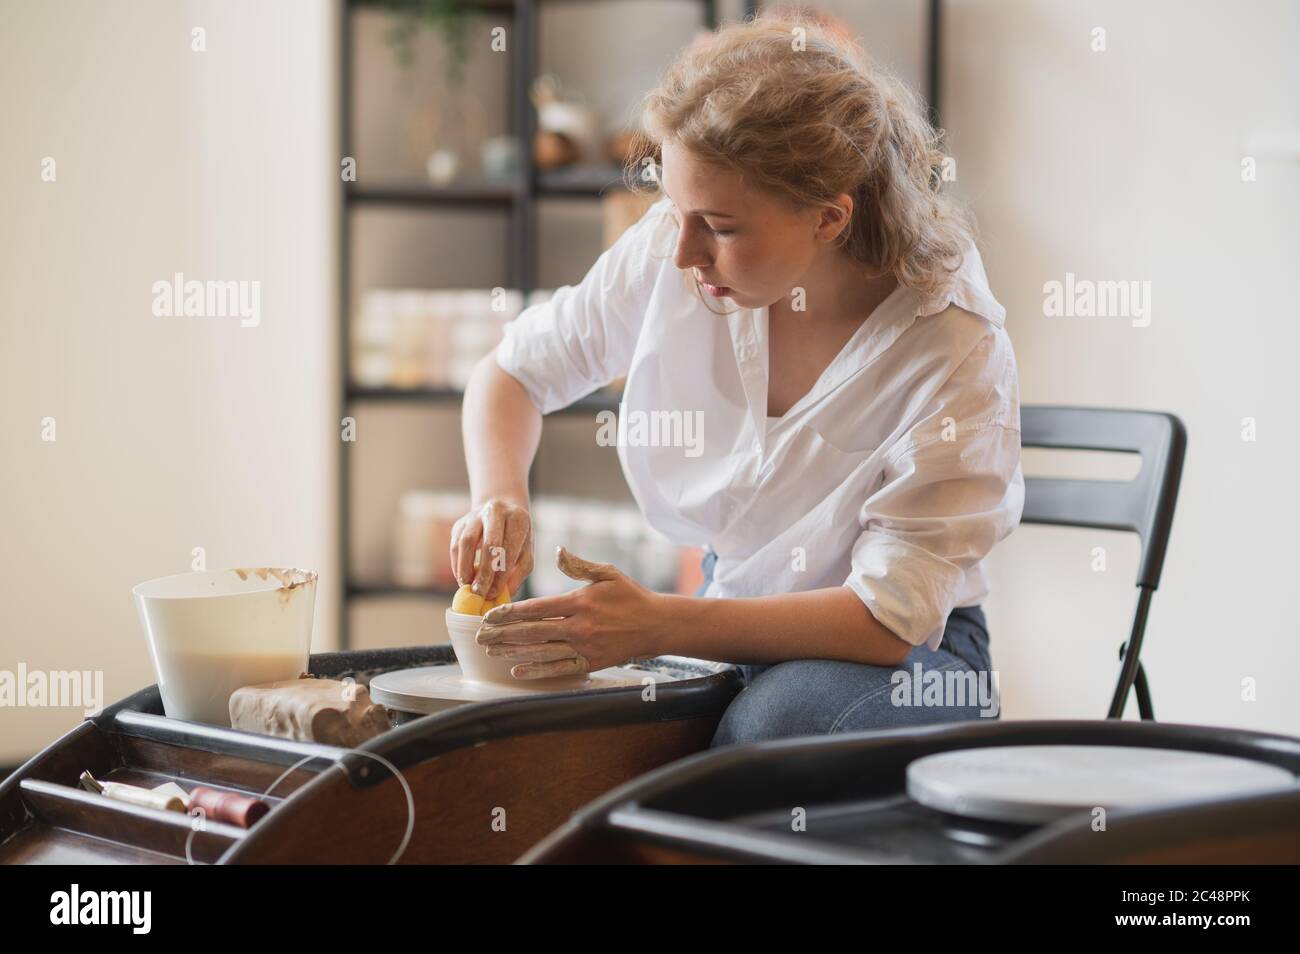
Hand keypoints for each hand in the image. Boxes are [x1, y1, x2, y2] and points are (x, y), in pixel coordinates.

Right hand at [449, 498, 533, 600]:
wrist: (501, 510)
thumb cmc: (515, 537)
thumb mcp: (525, 552)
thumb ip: (518, 573)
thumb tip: (503, 594)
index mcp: (518, 519)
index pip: (509, 549)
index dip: (501, 574)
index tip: (494, 593)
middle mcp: (497, 511)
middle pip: (489, 544)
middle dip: (484, 573)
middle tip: (480, 593)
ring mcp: (476, 515)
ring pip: (466, 542)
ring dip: (465, 568)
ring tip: (468, 586)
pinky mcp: (460, 523)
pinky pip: (455, 544)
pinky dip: (457, 564)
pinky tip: (461, 577)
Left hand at [474, 546, 665, 678]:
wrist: (656, 624)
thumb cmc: (630, 596)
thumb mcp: (607, 573)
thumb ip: (579, 565)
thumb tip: (557, 552)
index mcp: (580, 602)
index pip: (537, 609)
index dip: (510, 613)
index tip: (490, 616)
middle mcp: (579, 627)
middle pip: (533, 632)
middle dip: (503, 634)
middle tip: (480, 636)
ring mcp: (585, 647)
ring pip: (542, 651)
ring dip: (514, 652)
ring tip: (492, 651)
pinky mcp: (591, 663)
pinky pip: (560, 668)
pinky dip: (538, 670)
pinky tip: (518, 670)